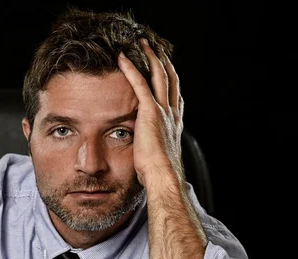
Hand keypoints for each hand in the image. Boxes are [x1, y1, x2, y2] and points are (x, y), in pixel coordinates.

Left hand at [117, 38, 183, 185]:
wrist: (163, 175)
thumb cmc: (158, 173)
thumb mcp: (157, 157)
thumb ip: (152, 148)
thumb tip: (144, 154)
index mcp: (174, 124)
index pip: (174, 96)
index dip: (171, 80)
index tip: (167, 69)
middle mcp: (172, 113)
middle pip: (170, 79)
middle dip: (163, 62)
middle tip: (156, 48)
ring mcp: (162, 111)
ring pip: (158, 75)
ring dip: (150, 57)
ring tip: (142, 44)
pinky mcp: (150, 112)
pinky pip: (139, 83)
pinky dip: (131, 69)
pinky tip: (122, 58)